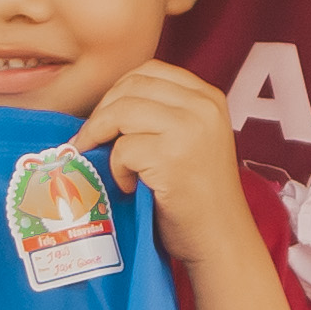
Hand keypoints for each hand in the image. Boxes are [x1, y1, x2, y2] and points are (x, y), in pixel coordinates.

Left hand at [74, 60, 255, 270]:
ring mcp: (189, 129)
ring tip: (104, 161)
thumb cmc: (198, 195)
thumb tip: (104, 107)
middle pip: (131, 87)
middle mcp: (202, 107)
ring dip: (101, 137)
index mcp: (208, 97)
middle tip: (90, 140)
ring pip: (121, 112)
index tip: (104, 117)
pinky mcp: (172, 156)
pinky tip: (129, 186)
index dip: (119, 91)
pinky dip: (117, 169)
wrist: (220, 238)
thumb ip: (163, 115)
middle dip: (102, 113)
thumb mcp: (191, 140)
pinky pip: (122, 149)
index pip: (150, 71)